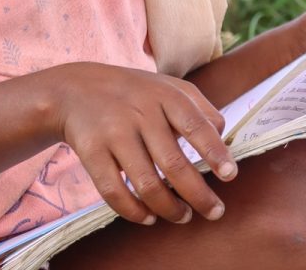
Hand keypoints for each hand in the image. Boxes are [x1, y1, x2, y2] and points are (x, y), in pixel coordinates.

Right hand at [43, 62, 237, 225]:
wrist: (75, 89)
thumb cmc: (134, 93)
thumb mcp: (167, 87)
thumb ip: (200, 109)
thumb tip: (225, 141)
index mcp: (164, 95)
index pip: (196, 125)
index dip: (215, 152)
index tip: (230, 175)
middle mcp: (140, 112)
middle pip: (174, 163)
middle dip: (199, 195)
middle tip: (215, 211)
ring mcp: (114, 132)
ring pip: (147, 184)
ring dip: (170, 208)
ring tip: (183, 216)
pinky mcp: (91, 151)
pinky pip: (114, 192)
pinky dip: (134, 211)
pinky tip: (148, 217)